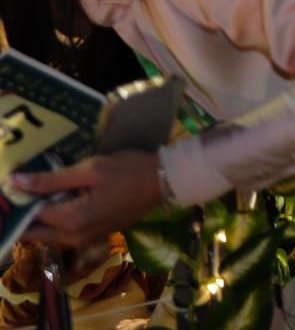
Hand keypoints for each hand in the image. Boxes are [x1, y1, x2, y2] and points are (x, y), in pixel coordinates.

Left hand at [13, 151, 165, 249]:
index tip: (10, 184)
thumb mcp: (90, 169)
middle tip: (20, 191)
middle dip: (23, 214)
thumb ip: (50, 180)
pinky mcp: (92, 236)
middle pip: (33, 231)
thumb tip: (14, 182)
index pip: (29, 215)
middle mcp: (73, 237)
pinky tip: (58, 199)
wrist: (164, 182)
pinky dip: (54, 219)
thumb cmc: (129, 171)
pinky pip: (62, 232)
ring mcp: (84, 239)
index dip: (16, 200)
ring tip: (38, 191)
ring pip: (46, 233)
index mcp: (71, 220)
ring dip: (38, 217)